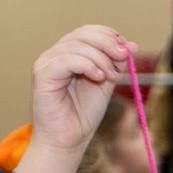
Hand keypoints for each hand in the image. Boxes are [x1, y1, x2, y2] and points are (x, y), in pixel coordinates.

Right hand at [30, 26, 129, 154]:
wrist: (68, 140)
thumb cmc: (83, 114)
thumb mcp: (105, 83)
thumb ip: (114, 63)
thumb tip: (130, 44)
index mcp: (68, 54)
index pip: (86, 32)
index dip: (108, 35)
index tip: (126, 48)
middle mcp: (54, 55)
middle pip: (80, 34)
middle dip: (106, 43)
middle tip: (123, 56)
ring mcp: (46, 64)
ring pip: (74, 45)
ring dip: (99, 57)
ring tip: (111, 75)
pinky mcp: (42, 75)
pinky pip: (65, 60)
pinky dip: (86, 64)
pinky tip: (98, 76)